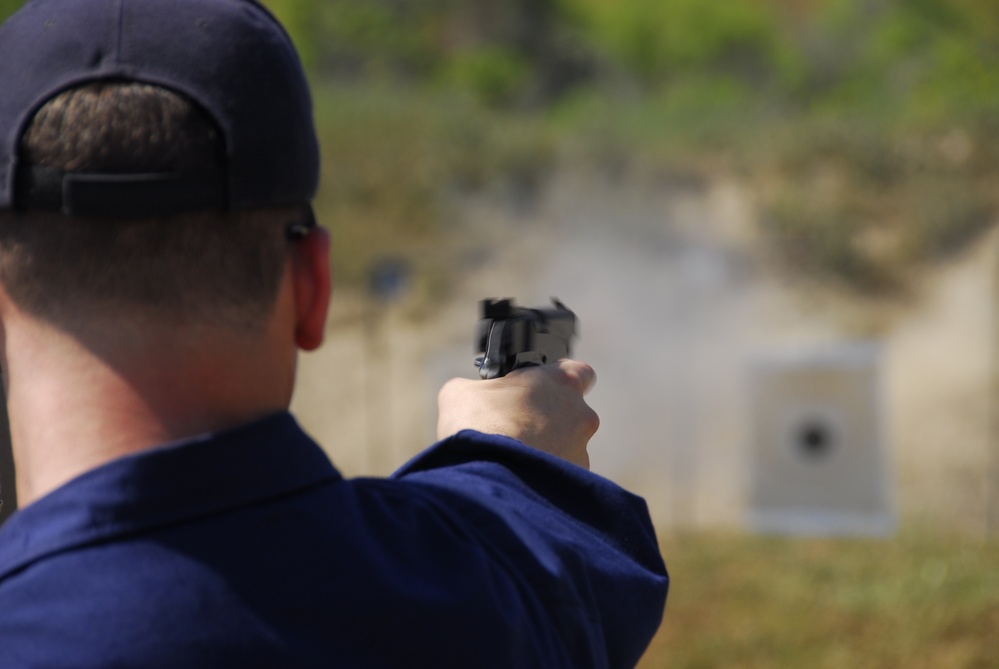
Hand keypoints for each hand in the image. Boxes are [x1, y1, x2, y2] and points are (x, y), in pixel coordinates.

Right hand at [436, 359, 598, 468]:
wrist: (486, 476)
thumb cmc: (478, 425)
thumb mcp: (461, 392)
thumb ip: (477, 387)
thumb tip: (471, 396)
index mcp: (561, 382)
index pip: (579, 371)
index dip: (559, 380)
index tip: (541, 388)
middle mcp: (581, 414)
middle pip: (573, 412)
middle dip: (550, 418)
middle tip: (519, 425)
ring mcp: (581, 449)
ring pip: (569, 445)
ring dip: (548, 448)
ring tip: (516, 456)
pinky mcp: (576, 480)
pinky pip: (562, 474)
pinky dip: (545, 474)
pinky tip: (520, 476)